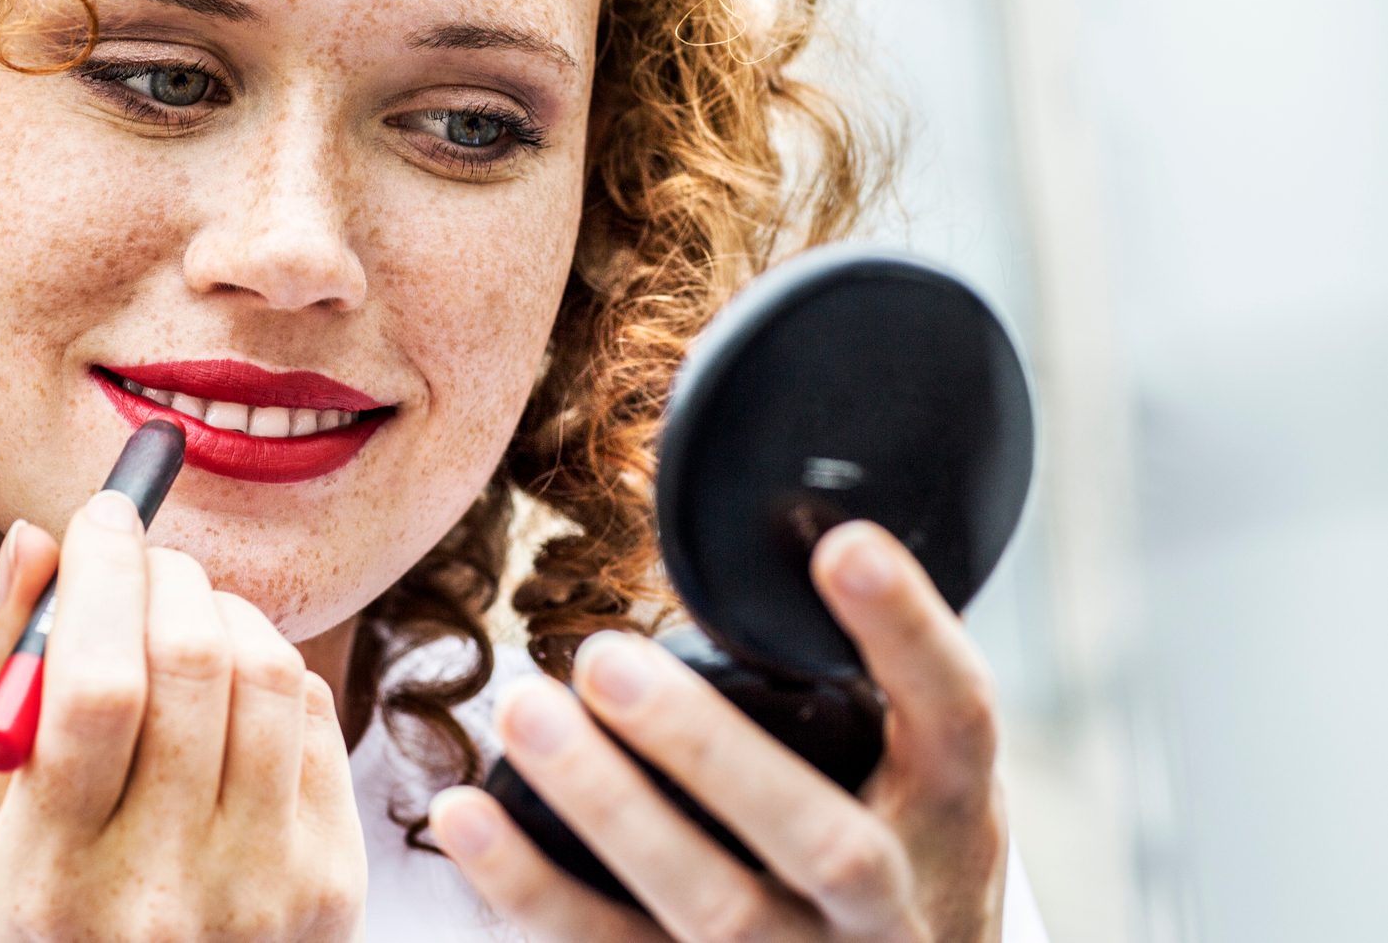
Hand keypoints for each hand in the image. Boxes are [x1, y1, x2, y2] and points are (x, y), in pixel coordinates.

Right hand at [0, 492, 367, 941]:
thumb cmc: (61, 903)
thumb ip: (6, 674)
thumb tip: (35, 536)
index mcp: (54, 877)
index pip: (96, 689)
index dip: (103, 576)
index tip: (100, 514)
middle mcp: (164, 890)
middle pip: (193, 663)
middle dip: (168, 574)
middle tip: (143, 560)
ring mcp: (262, 888)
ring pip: (268, 672)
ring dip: (225, 610)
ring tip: (187, 624)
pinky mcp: (332, 880)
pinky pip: (317, 715)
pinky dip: (273, 673)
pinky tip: (232, 697)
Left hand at [429, 520, 1008, 941]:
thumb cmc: (900, 855)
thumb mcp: (923, 779)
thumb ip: (865, 682)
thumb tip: (781, 519)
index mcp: (954, 819)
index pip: (957, 718)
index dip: (908, 632)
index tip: (842, 543)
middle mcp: (892, 907)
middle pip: (819, 842)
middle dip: (709, 751)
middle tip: (606, 660)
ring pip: (710, 908)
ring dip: (606, 808)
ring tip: (523, 711)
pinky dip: (528, 886)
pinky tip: (465, 812)